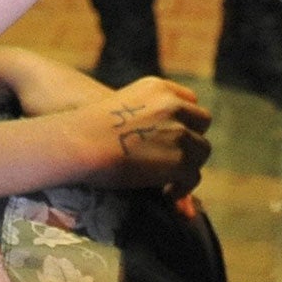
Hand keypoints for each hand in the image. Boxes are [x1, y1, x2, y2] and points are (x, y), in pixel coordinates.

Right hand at [67, 76, 211, 196]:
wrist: (79, 142)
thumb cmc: (86, 128)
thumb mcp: (120, 108)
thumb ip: (146, 116)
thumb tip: (158, 142)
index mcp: (158, 88)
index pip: (189, 101)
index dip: (185, 120)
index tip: (176, 134)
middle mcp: (173, 106)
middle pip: (201, 123)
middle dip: (191, 139)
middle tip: (175, 157)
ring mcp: (179, 132)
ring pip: (201, 150)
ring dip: (189, 164)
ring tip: (172, 179)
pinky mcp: (179, 161)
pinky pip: (192, 176)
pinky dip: (183, 187)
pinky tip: (168, 193)